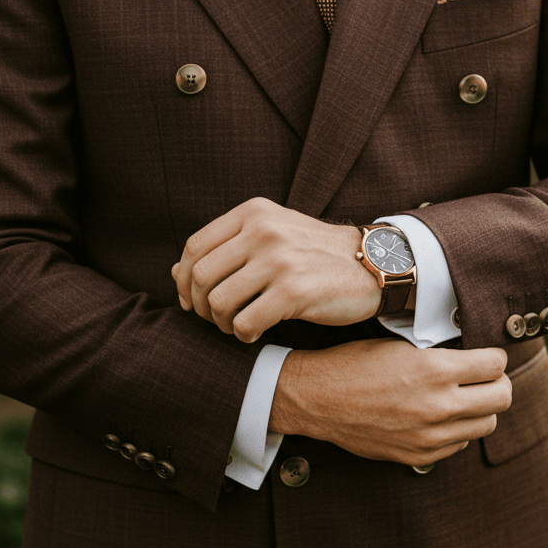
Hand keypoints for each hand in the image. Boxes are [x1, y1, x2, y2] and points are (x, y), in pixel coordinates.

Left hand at [172, 198, 379, 341]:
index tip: (191, 300)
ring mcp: (278, 260)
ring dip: (222, 324)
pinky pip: (245, 323)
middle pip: (201, 276)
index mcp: (254, 213)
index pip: (195, 246)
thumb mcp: (271, 237)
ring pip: (219, 302)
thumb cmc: (315, 255)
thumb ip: (225, 249)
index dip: (184, 279)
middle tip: (216, 319)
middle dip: (200, 306)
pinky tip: (254, 333)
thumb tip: (175, 272)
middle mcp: (263, 231)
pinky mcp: (293, 291)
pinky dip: (243, 335)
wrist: (371, 264)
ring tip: (237, 325)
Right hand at [270, 340, 511, 465]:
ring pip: (487, 424)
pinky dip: (458, 429)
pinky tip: (440, 416)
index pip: (496, 364)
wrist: (318, 400)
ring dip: (481, 409)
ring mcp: (430, 435)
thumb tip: (474, 357)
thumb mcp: (401, 345)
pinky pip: (460, 443)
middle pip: (502, 398)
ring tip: (463, 397)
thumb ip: (442, 354)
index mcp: (434, 370)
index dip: (494, 358)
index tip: (486, 357)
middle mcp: (437, 405)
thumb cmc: (355, 365)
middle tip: (484, 378)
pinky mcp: (419, 454)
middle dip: (497, 383)